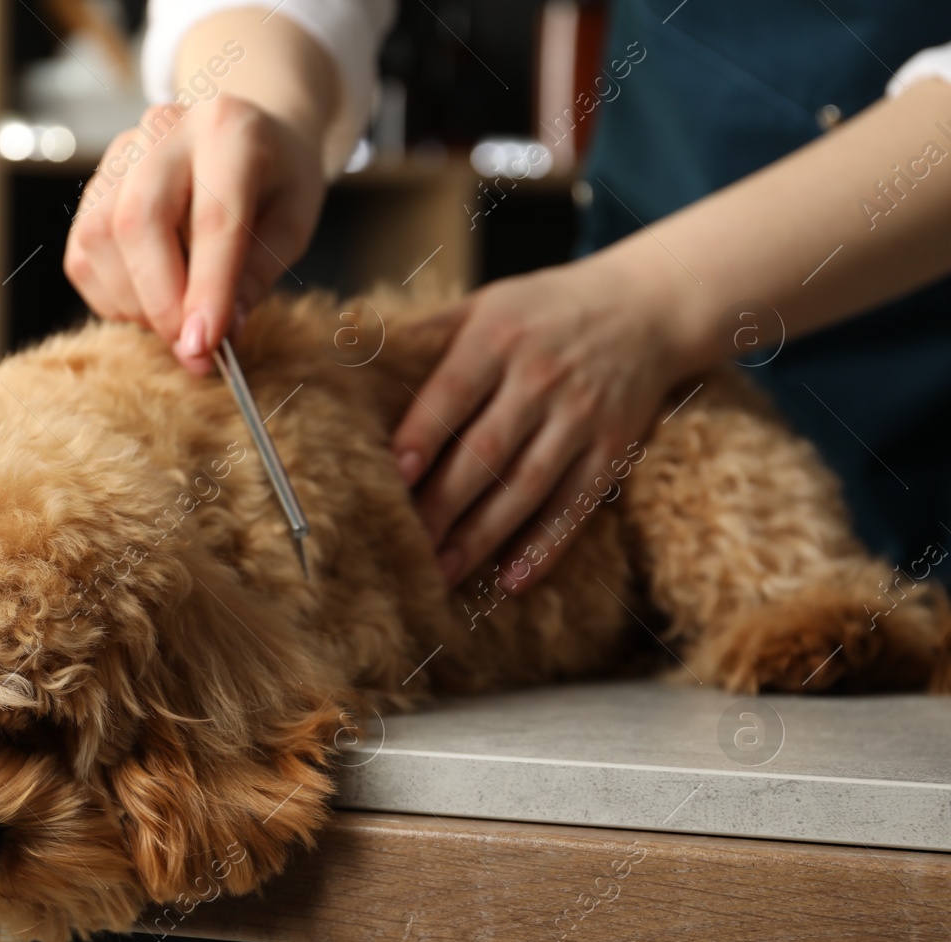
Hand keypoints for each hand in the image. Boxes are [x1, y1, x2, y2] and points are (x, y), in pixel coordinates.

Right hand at [63, 95, 326, 374]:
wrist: (241, 134)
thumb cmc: (273, 182)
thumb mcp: (290, 225)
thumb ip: (255, 277)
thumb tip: (219, 335)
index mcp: (228, 129)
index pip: (212, 217)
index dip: (207, 289)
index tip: (204, 346)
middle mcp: (164, 129)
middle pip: (138, 221)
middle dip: (161, 300)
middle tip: (190, 349)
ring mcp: (119, 154)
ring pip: (100, 240)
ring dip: (136, 302)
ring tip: (177, 317)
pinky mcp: (92, 187)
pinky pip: (83, 256)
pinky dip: (113, 296)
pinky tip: (150, 298)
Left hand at [391, 250, 695, 591]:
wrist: (648, 307)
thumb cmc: (545, 310)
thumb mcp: (489, 302)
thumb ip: (429, 332)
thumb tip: (353, 353)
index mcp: (499, 336)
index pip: (452, 392)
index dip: (422, 436)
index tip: (392, 476)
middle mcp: (541, 377)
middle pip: (485, 451)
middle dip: (442, 503)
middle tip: (406, 545)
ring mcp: (581, 416)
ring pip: (526, 486)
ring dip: (483, 535)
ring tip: (443, 572)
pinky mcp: (614, 448)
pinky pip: (576, 504)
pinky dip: (546, 545)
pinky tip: (514, 578)